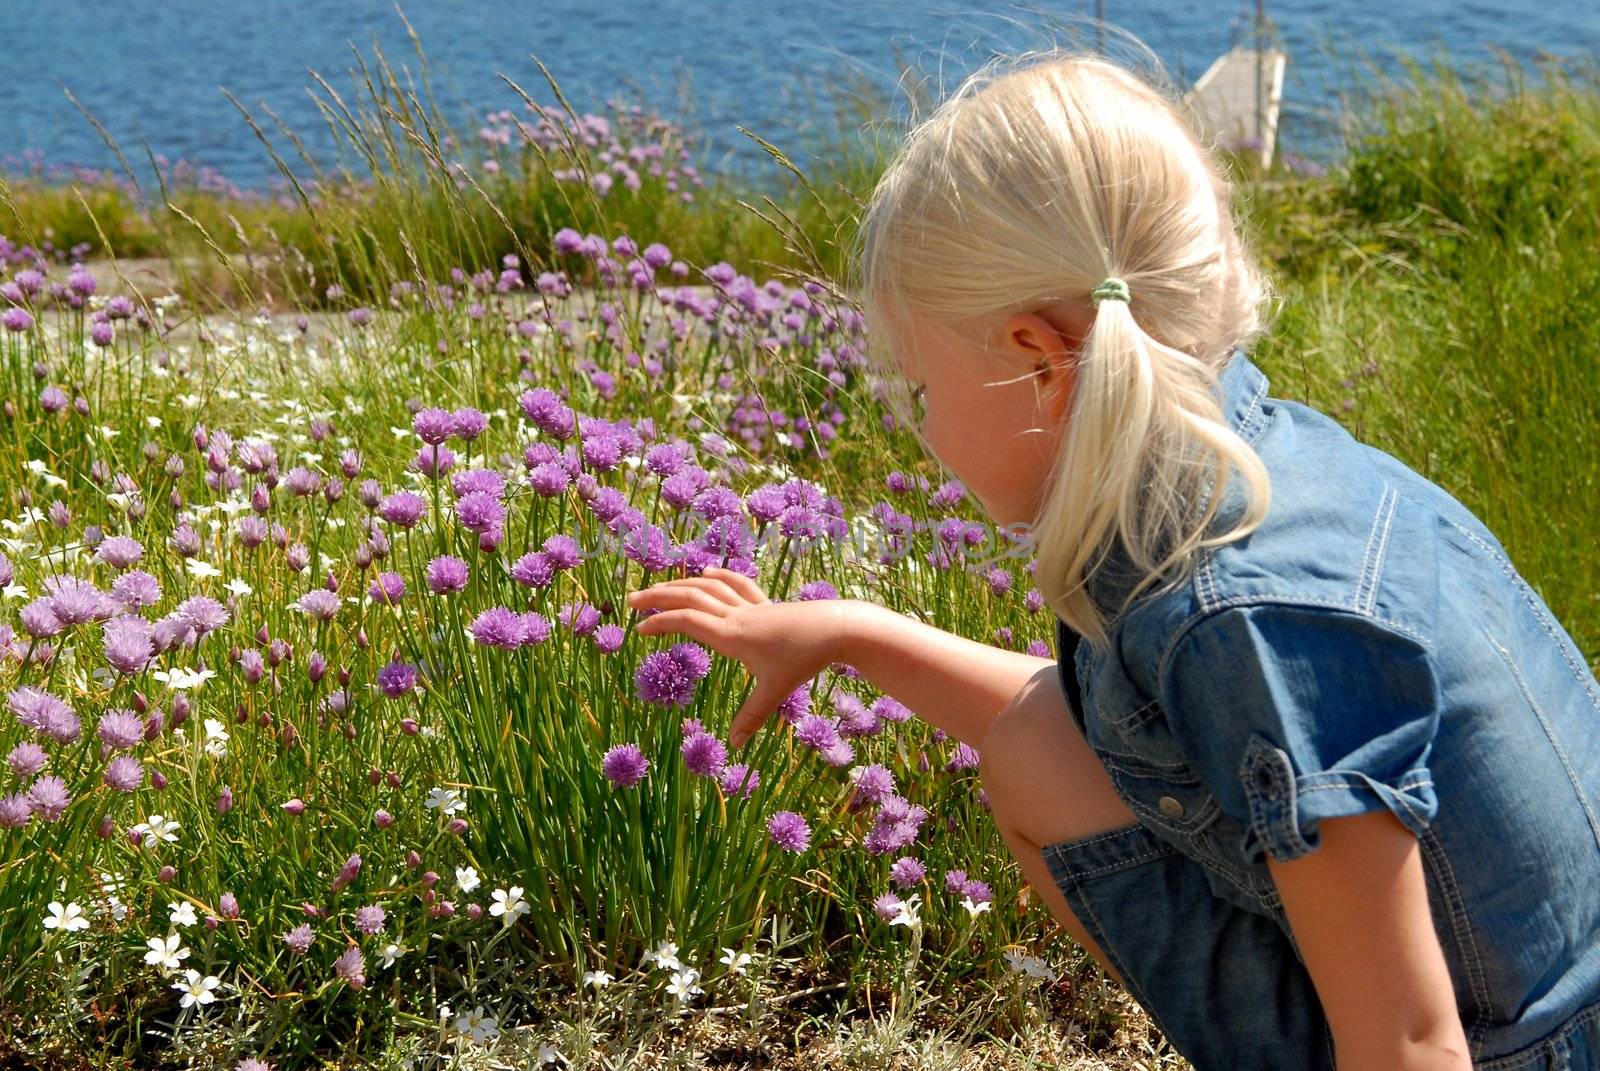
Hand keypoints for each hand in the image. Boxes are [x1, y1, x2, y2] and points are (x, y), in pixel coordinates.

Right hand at [624, 567, 847, 747]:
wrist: (836, 628)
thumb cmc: (804, 659)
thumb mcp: (775, 691)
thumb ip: (752, 717)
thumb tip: (735, 745)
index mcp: (731, 635)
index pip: (686, 621)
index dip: (659, 622)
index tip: (638, 628)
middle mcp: (736, 616)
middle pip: (689, 597)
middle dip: (657, 596)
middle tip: (631, 600)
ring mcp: (751, 606)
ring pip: (709, 586)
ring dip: (682, 584)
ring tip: (661, 587)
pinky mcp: (766, 604)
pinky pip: (737, 584)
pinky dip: (719, 577)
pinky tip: (707, 573)